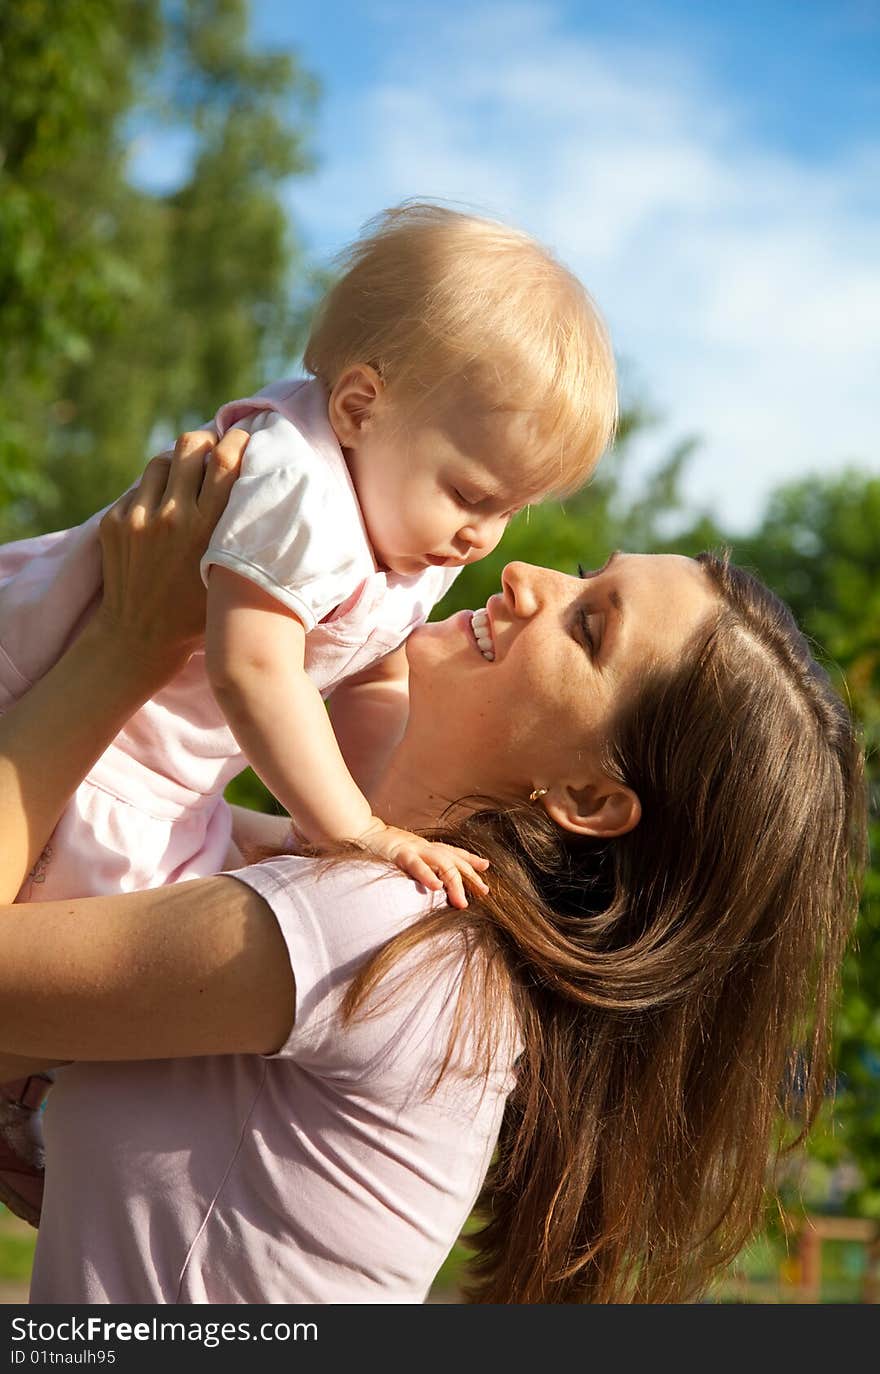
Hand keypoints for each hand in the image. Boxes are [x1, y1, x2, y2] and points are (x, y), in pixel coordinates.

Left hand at [93, 429, 247, 676]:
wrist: (140, 636)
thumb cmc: (197, 609)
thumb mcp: (230, 571)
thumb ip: (238, 532)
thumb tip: (252, 485)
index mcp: (207, 529)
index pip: (226, 460)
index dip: (238, 441)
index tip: (244, 438)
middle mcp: (172, 516)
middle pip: (191, 445)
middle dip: (206, 442)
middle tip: (213, 452)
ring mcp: (137, 517)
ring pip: (162, 460)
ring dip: (178, 463)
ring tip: (186, 479)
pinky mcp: (114, 521)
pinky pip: (139, 488)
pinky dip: (154, 492)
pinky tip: (163, 511)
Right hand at [355, 820, 489, 909]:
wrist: (360, 832)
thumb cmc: (381, 848)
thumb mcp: (405, 856)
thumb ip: (419, 864)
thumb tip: (432, 880)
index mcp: (426, 848)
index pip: (453, 852)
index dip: (470, 859)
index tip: (486, 867)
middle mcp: (424, 847)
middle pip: (454, 860)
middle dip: (470, 876)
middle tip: (485, 892)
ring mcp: (413, 849)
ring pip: (441, 863)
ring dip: (454, 882)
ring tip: (462, 901)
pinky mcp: (400, 853)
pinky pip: (416, 865)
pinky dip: (428, 875)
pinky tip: (437, 886)